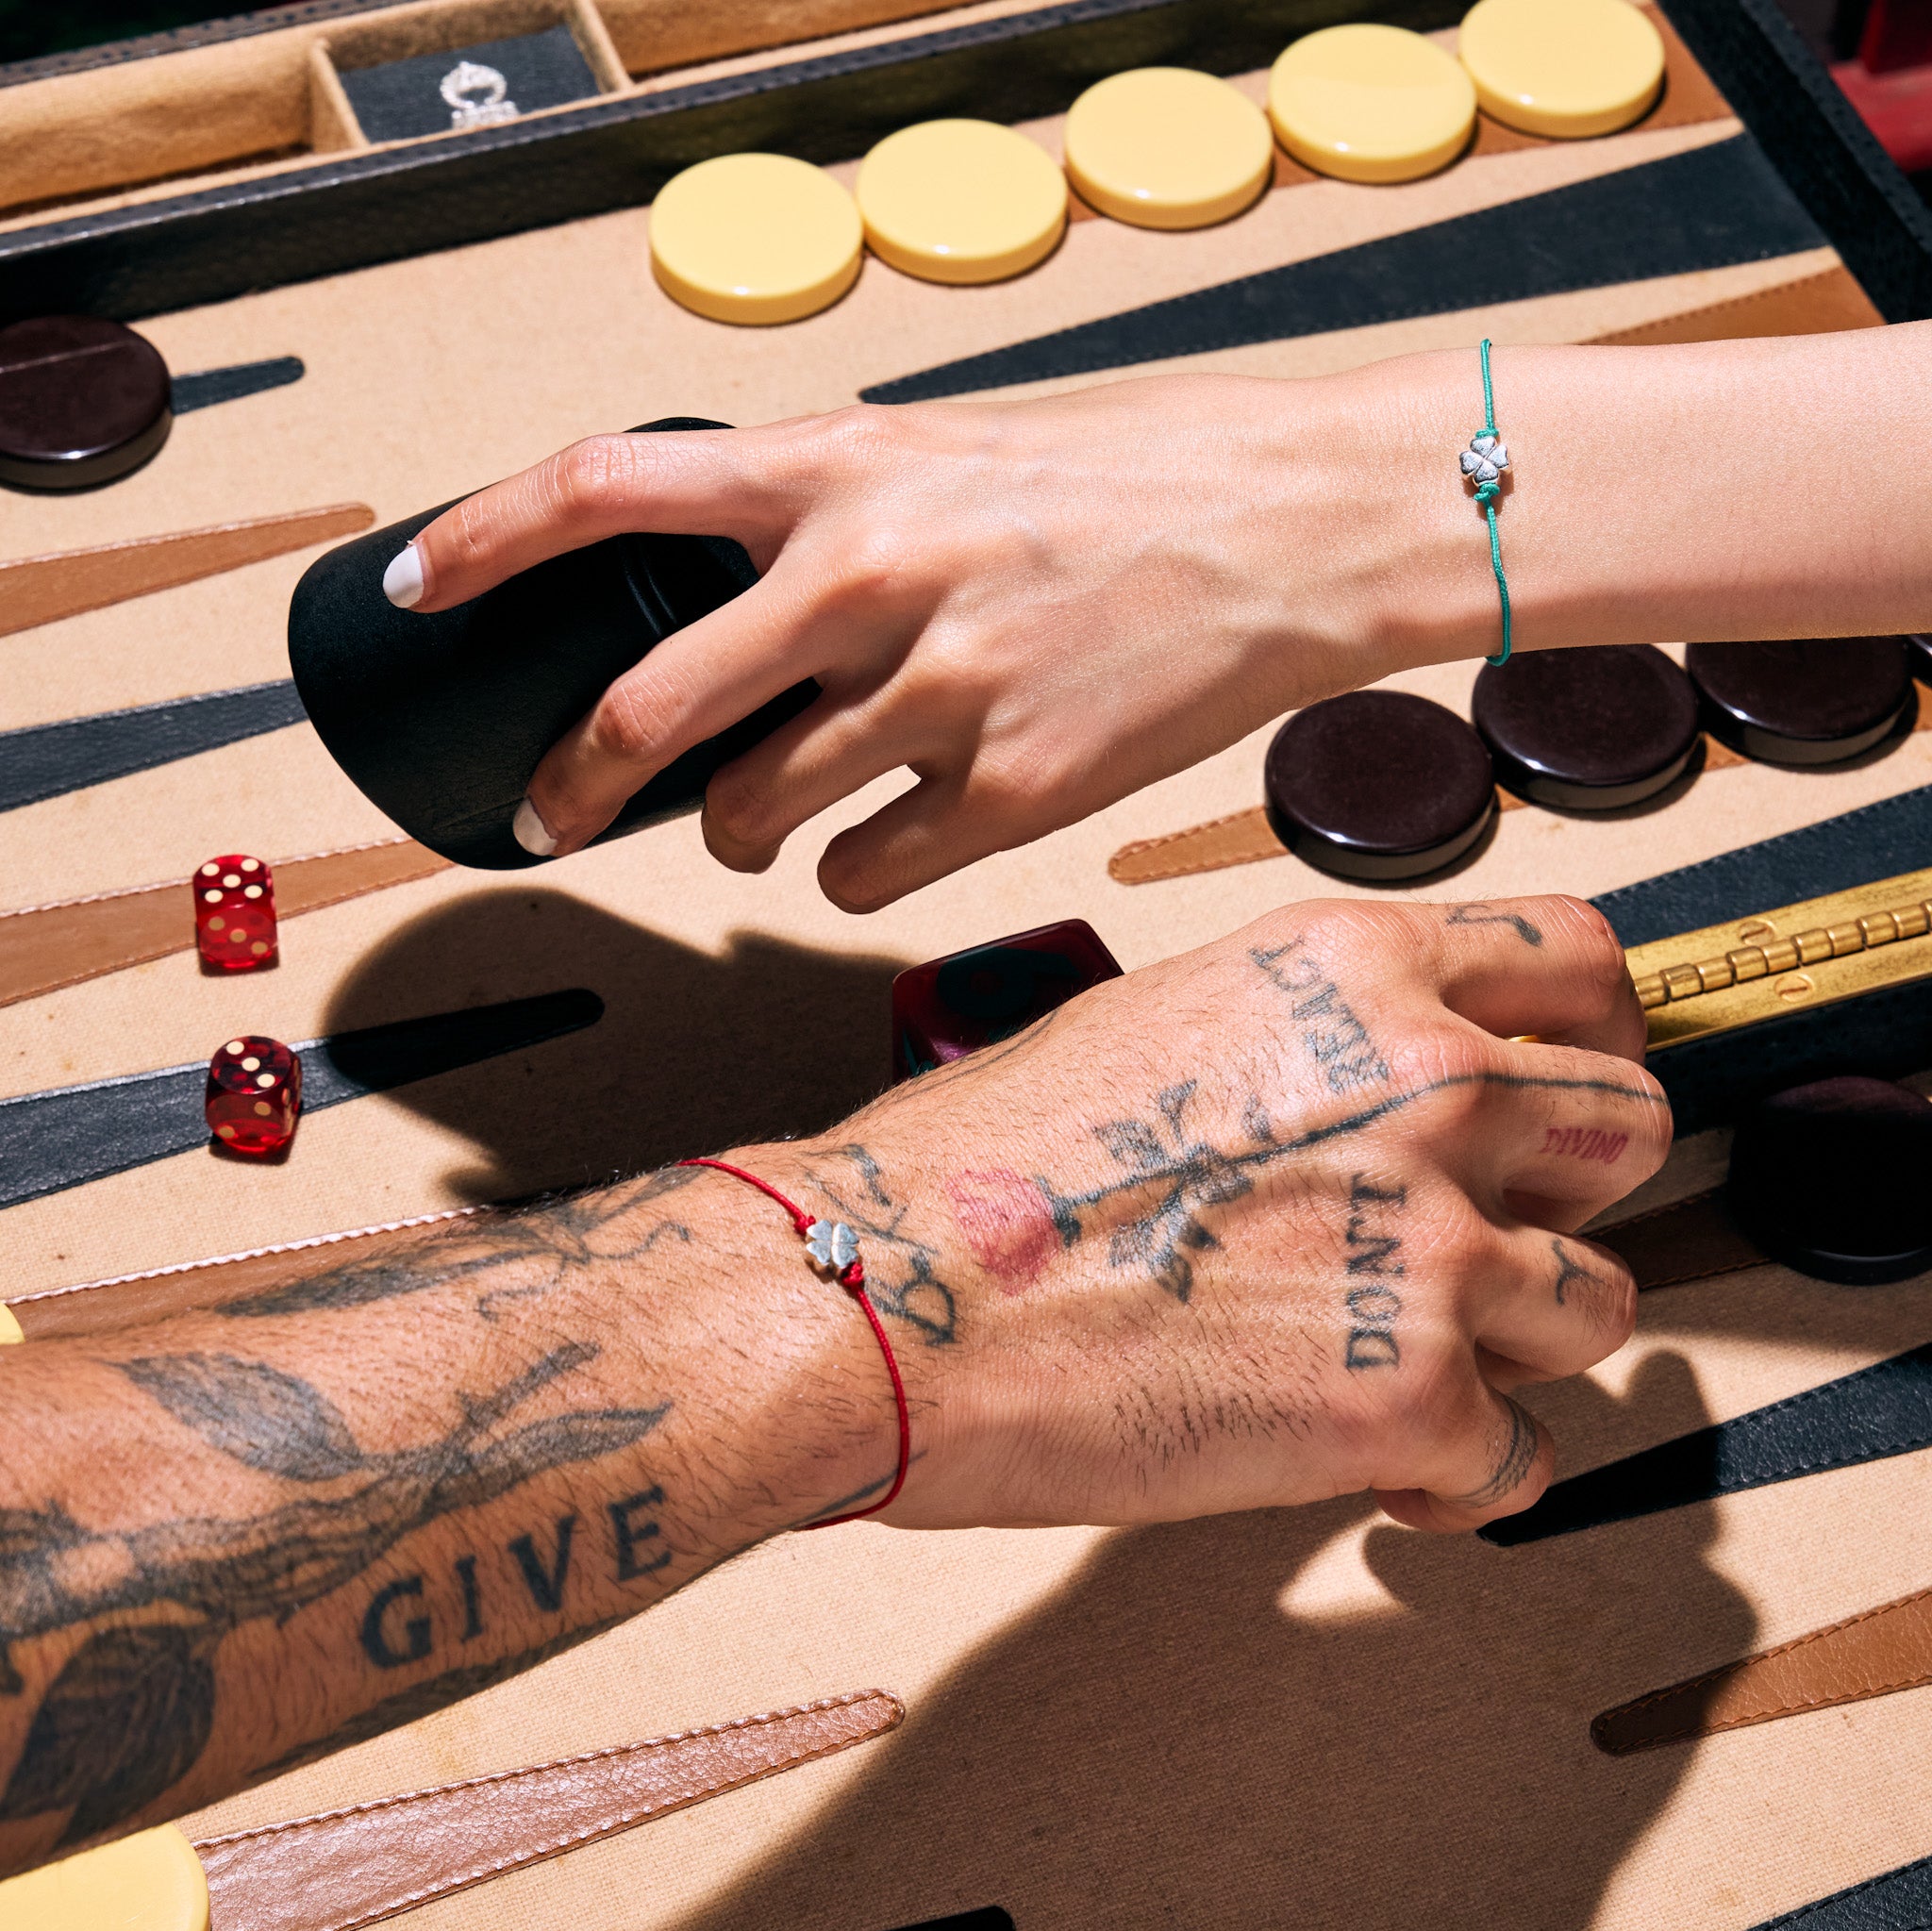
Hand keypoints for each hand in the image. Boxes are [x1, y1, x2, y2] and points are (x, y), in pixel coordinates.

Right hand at [0, 891, 1660, 1856]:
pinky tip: (1372, 1459)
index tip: (1564, 1076)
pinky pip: (1522, 1458)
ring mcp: (1429, 1240)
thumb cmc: (972, 1164)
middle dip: (1567, 1187)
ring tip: (1414, 1357)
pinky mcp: (1405, 1399)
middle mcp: (1420, 1083)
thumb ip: (1310, 1045)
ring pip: (1603, 1302)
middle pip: (1627, 1120)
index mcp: (1352, 968)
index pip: (1583, 956)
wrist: (871, 1289)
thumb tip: (1383, 1094)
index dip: (1586, 1028)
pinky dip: (1455, 1476)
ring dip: (1518, 1342)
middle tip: (1492, 1231)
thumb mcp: (1162, 1026)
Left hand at [391, 373, 1457, 907]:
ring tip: (778, 818)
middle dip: (575, 785)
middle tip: (551, 818)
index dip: (483, 538)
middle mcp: (872, 575)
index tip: (416, 588)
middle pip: (650, 711)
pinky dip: (848, 872)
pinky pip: (859, 875)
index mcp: (839, 467)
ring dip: (740, 836)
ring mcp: (942, 692)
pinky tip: (889, 838)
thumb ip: (812, 510)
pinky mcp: (1013, 794)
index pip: (606, 484)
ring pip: (753, 820)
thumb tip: (695, 602)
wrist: (1283, 528)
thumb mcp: (938, 451)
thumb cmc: (1113, 481)